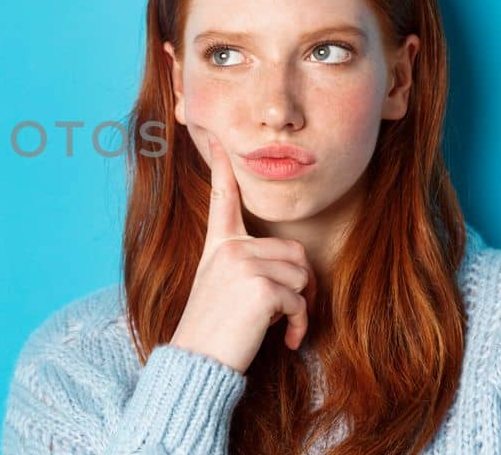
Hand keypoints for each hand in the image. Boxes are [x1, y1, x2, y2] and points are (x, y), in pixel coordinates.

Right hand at [168, 133, 317, 372]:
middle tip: (286, 312)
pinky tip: (285, 341)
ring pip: (302, 274)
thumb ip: (248, 267)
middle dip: (299, 284)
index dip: (221, 167)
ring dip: (300, 306)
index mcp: (218, 246)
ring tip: (279, 327)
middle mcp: (230, 249)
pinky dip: (300, 325)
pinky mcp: (260, 287)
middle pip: (294, 250)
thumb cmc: (213, 332)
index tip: (218, 138)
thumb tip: (297, 267)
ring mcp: (243, 265)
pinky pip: (301, 300)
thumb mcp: (222, 289)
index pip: (223, 199)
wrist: (198, 363)